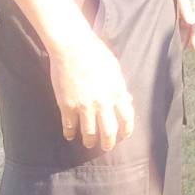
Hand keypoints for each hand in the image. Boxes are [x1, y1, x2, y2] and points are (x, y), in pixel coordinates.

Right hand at [48, 30, 134, 151]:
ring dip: (89, 141)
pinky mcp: (67, 105)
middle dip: (108, 143)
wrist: (73, 48)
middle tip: (107, 147)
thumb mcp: (115, 70)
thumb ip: (120, 87)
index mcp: (117, 92)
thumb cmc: (96, 54)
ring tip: (89, 143)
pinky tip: (70, 136)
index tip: (124, 135)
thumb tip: (127, 101)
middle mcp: (102, 102)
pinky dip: (70, 134)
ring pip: (89, 133)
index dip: (126, 130)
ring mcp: (84, 105)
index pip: (127, 118)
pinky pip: (69, 126)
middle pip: (109, 131)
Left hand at [173, 0, 194, 50]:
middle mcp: (190, 0)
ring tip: (176, 43)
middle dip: (189, 35)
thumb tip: (191, 22)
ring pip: (184, 18)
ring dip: (182, 30)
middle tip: (185, 49)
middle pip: (192, 21)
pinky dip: (175, 23)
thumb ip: (185, 6)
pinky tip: (169, 29)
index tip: (194, 47)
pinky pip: (177, 14)